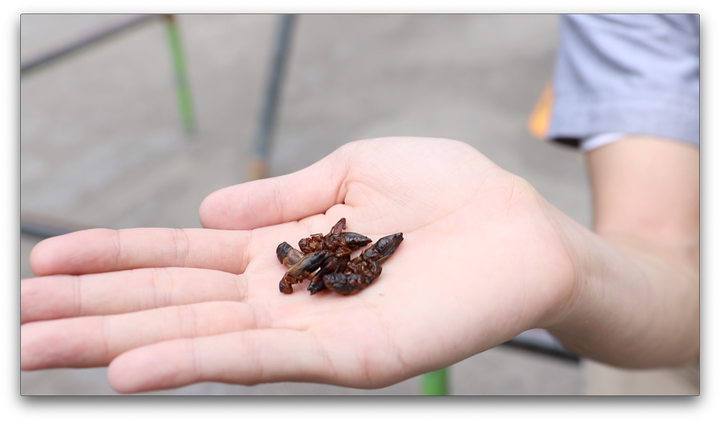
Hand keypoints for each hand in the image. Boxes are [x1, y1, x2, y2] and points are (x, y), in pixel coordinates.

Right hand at [22, 137, 576, 392]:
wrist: (522, 228)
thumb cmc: (447, 192)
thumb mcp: (353, 168)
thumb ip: (281, 195)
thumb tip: (204, 208)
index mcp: (280, 248)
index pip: (178, 256)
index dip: (112, 257)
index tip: (45, 259)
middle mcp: (282, 296)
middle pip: (169, 304)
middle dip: (88, 311)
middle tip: (12, 323)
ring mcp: (310, 331)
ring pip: (197, 338)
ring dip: (114, 344)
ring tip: (35, 347)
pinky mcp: (347, 357)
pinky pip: (258, 359)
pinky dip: (192, 363)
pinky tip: (130, 369)